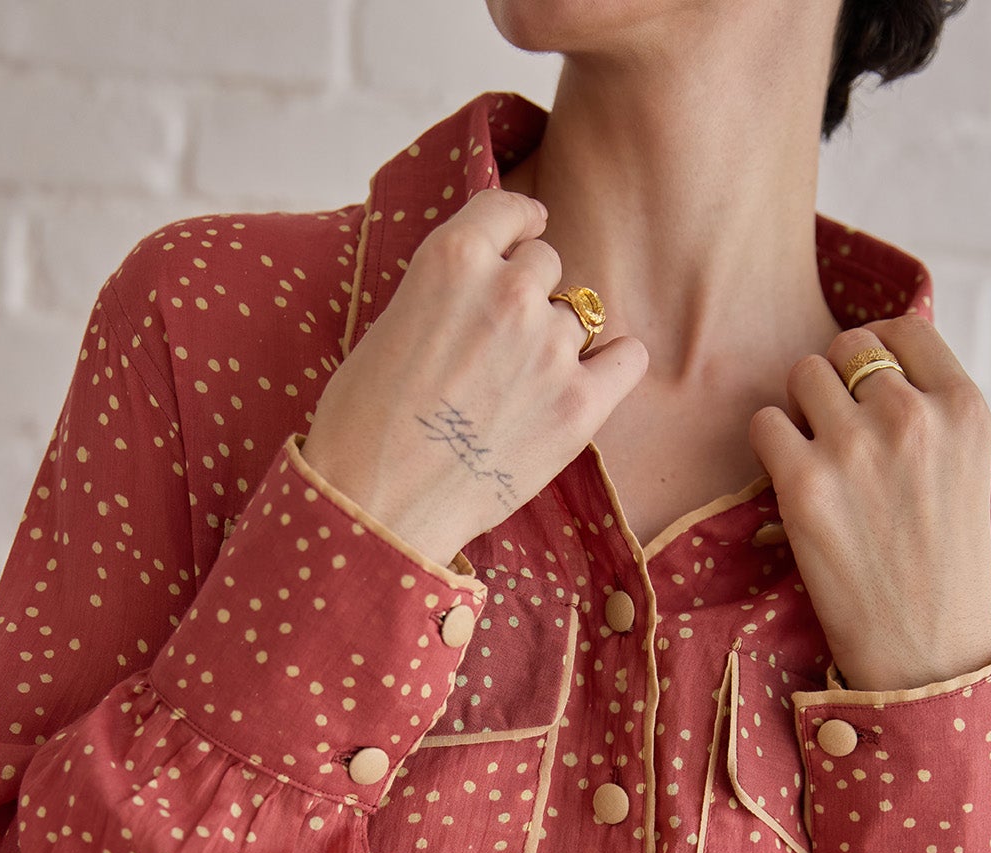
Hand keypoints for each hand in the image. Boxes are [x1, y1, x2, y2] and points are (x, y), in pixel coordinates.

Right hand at [300, 189, 648, 568]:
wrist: (377, 504)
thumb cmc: (363, 424)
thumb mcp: (389, 324)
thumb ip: (444, 294)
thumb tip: (475, 292)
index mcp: (453, 259)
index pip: (508, 210)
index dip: (520, 222)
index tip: (528, 230)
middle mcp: (510, 292)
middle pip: (547, 264)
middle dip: (528, 293)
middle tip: (502, 341)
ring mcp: (551, 349)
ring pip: (580, 316)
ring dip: (558, 340)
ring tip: (522, 386)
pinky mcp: (580, 406)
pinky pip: (627, 358)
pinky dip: (614, 365)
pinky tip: (595, 379)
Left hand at [747, 314, 990, 690]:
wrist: (924, 650)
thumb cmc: (940, 565)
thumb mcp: (963, 469)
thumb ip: (927, 411)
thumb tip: (864, 366)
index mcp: (962, 407)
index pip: (901, 328)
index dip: (873, 350)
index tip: (862, 386)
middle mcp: (911, 416)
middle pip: (844, 348)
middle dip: (833, 385)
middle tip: (837, 439)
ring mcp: (855, 447)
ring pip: (800, 375)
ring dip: (798, 409)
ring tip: (815, 460)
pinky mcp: (803, 484)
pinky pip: (763, 424)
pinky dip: (769, 447)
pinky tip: (790, 483)